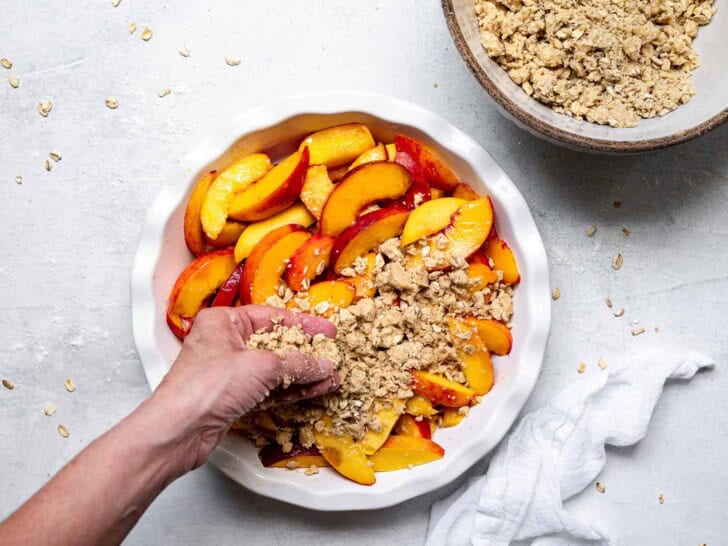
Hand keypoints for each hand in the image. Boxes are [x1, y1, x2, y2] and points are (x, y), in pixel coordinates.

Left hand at [150, 305, 339, 472]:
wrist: (178, 432)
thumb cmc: (204, 388)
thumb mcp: (260, 366)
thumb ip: (296, 364)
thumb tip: (321, 363)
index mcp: (223, 322)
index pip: (272, 317)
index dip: (303, 324)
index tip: (326, 330)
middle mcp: (225, 344)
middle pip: (275, 343)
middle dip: (306, 352)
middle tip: (331, 353)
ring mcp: (230, 373)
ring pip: (275, 370)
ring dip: (304, 373)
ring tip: (331, 375)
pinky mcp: (234, 399)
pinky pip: (270, 390)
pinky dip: (293, 389)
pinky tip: (316, 388)